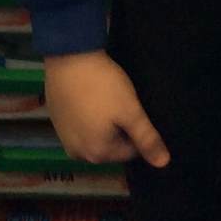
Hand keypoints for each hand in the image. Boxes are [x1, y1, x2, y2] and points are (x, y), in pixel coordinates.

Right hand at [44, 51, 170, 166]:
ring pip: (96, 136)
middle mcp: (77, 153)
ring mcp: (64, 138)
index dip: (138, 131)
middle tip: (123, 104)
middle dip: (120, 129)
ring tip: (109, 100)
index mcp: (97, 154)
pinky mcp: (57, 122)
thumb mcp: (130, 110)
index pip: (130, 152)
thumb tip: (163, 163)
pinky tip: (93, 98)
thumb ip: (147, 138)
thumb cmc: (102, 85)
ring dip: (104, 123)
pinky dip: (89, 116)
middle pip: (111, 146)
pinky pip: (81, 126)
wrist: (69, 57)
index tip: (137, 111)